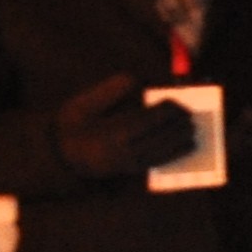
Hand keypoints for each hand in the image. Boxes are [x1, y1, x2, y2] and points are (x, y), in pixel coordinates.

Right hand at [52, 75, 195, 179]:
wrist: (57, 156)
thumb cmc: (71, 126)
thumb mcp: (81, 104)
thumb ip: (109, 91)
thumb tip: (136, 79)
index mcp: (109, 134)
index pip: (145, 121)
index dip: (165, 111)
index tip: (177, 101)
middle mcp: (121, 152)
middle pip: (157, 138)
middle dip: (177, 126)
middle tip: (192, 115)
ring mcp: (125, 165)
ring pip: (160, 154)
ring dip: (180, 142)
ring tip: (193, 130)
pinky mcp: (128, 172)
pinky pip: (156, 164)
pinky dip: (173, 155)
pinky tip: (185, 147)